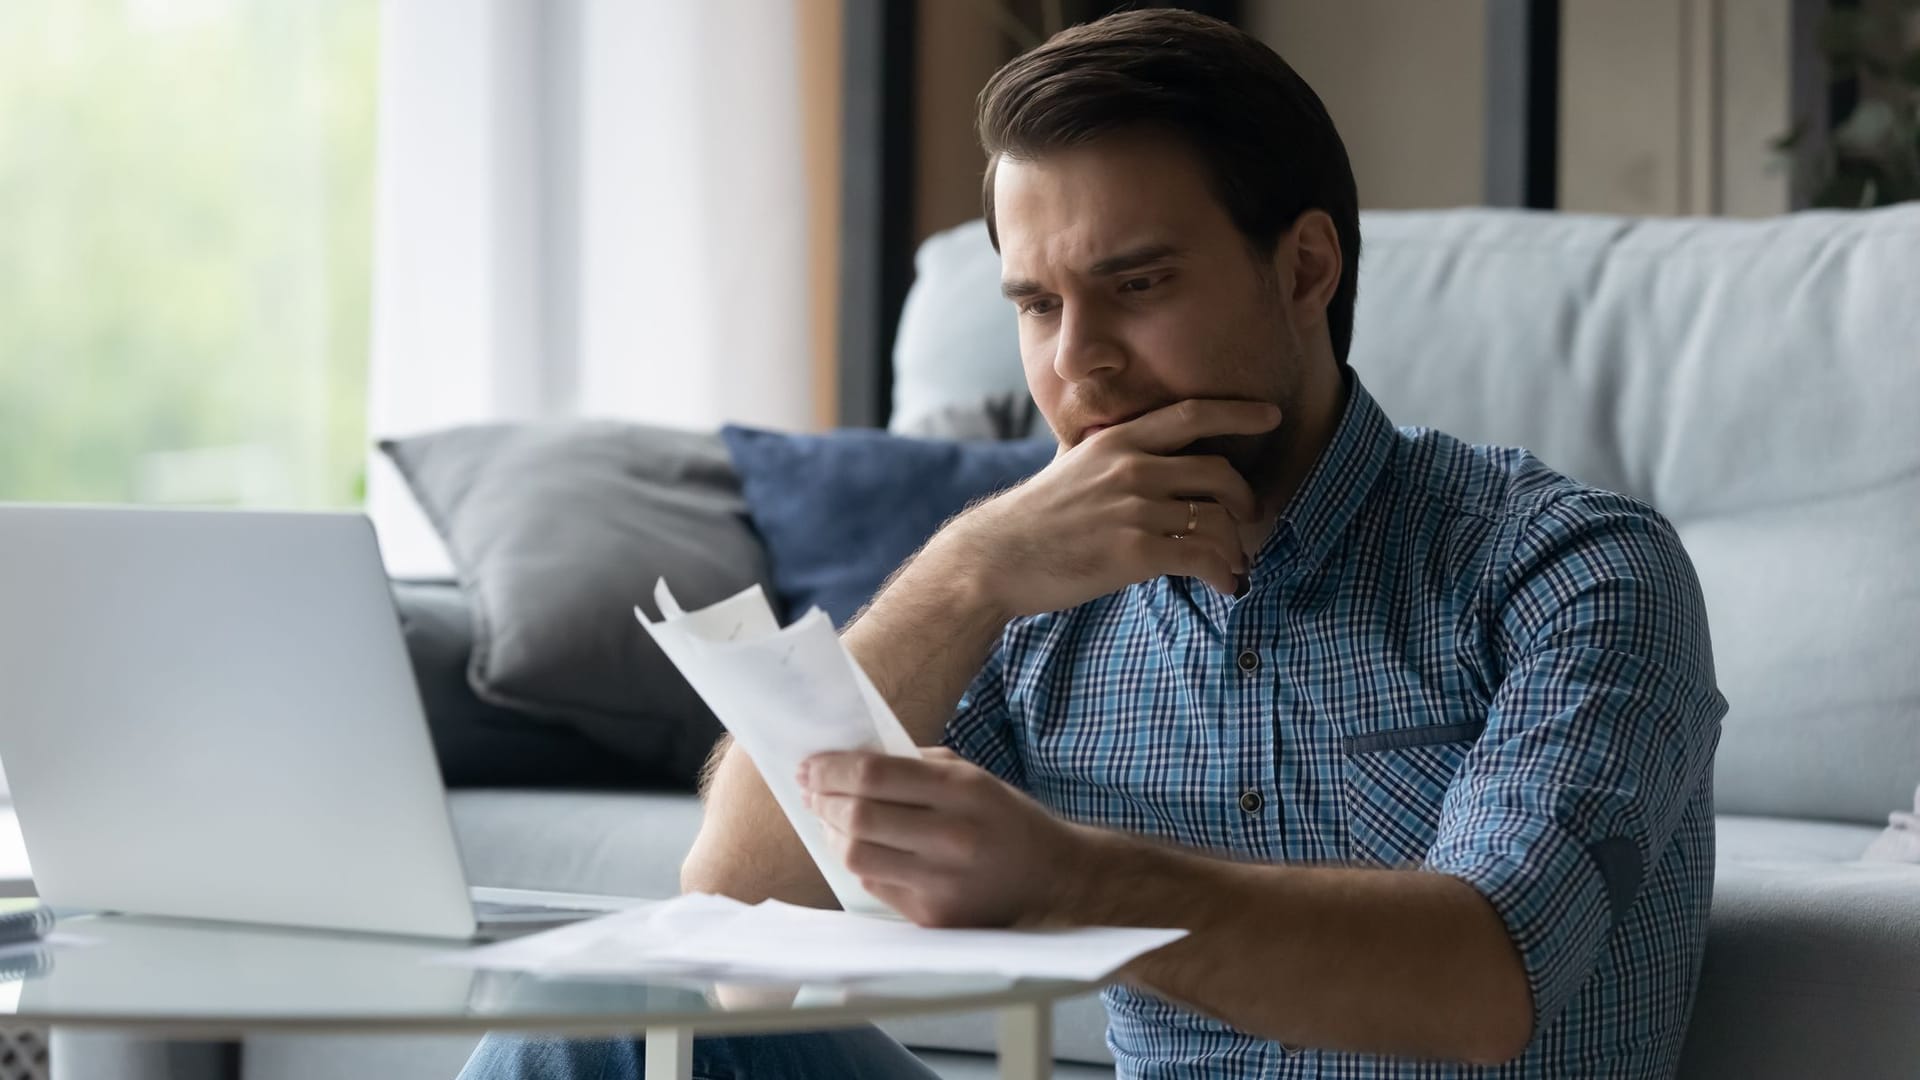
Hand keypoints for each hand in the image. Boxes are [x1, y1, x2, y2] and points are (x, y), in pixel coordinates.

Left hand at [798, 748, 1091, 927]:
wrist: (1054, 879)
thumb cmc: (1007, 819)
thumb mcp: (973, 777)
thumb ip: (916, 766)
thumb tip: (852, 761)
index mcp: (962, 792)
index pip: (875, 775)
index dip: (832, 769)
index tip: (809, 765)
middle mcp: (951, 838)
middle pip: (858, 817)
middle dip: (822, 800)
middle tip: (811, 790)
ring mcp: (941, 883)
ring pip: (857, 856)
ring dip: (832, 833)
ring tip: (830, 818)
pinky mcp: (933, 917)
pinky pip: (875, 885)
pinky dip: (860, 862)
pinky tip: (862, 847)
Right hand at [932, 399, 1278, 616]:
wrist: (996, 558)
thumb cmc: (1034, 518)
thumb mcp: (1070, 465)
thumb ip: (1108, 454)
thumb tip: (1132, 449)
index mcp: (1117, 441)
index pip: (1192, 414)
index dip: (1238, 412)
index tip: (1270, 415)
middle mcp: (1131, 468)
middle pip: (1219, 473)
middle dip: (1245, 501)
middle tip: (1248, 520)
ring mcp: (1135, 509)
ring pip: (1217, 521)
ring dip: (1236, 548)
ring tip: (1234, 565)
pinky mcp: (1135, 552)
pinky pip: (1203, 558)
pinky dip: (1224, 574)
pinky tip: (1225, 586)